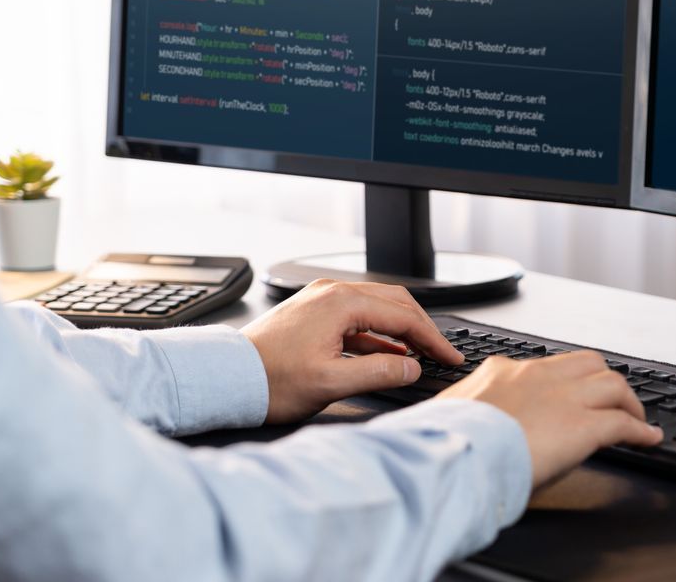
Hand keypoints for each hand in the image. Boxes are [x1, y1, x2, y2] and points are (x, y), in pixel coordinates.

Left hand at [241, 279, 462, 423]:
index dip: (432, 339)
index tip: (449, 357)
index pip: (403, 316)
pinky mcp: (312, 314)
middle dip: (422, 329)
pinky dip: (378, 336)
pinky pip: (357, 318)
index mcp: (341, 303)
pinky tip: (387, 355)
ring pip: (377, 308)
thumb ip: (379, 373)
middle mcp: (331, 293)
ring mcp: (320, 301)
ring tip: (419, 356)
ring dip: (401, 332)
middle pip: (395, 303)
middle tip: (442, 352)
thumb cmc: (268, 380)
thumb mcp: (331, 383)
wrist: (226, 379)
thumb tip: (412, 367)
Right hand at [437, 351, 662, 486]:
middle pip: (588, 364)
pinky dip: (641, 431)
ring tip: (637, 419)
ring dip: (629, 402)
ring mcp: (563, 399)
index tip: (570, 395)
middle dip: (604, 381)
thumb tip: (464, 420)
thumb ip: (466, 408)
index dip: (564, 382)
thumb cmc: (443, 443)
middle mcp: (538, 377)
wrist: (451, 455)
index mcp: (502, 372)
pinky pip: (623, 423)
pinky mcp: (582, 426)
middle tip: (613, 400)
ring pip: (613, 385)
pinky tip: (649, 439)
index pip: (543, 367)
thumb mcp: (448, 414)